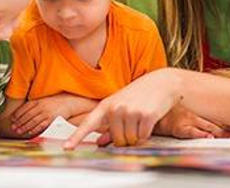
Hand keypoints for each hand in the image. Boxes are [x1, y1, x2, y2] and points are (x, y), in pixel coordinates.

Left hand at [11, 93, 85, 135]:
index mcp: (39, 100)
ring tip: (18, 131)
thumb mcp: (45, 100)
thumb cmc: (56, 102)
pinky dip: (34, 129)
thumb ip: (35, 104)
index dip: (17, 114)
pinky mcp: (51, 119)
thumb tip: (24, 111)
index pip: (25, 107)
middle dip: (19, 122)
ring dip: (24, 127)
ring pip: (32, 121)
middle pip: (27, 115)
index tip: (12, 119)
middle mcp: (42, 106)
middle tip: (13, 127)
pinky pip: (41, 125)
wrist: (69, 103)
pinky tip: (29, 132)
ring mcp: (46, 113)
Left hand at [64, 68, 181, 148]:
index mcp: (107, 105)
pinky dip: (147, 133)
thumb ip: (110, 123)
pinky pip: (142, 137)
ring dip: (137, 135)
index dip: (77, 137)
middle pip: (117, 140)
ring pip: (130, 140)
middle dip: (127, 137)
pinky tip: (150, 120)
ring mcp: (130, 111)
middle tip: (134, 122)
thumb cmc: (141, 94)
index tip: (67, 148)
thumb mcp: (122, 104)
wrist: (162, 82)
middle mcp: (116, 108)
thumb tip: (101, 142)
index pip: (89, 123)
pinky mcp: (145, 115)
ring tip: (142, 118)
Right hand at [155, 105, 229, 139]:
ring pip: (209, 129)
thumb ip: (196, 123)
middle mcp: (196, 117)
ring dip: (223, 134)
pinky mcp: (178, 127)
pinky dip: (200, 135)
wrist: (150, 108)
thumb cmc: (166, 115)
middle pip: (219, 127)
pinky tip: (208, 138)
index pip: (221, 123)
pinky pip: (190, 132)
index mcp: (199, 116)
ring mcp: (188, 121)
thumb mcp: (183, 116)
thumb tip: (209, 133)